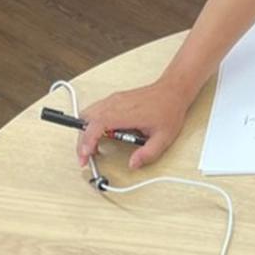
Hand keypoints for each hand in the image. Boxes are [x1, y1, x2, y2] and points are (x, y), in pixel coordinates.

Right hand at [76, 79, 191, 169]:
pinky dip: (91, 124)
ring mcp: (114, 100)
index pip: (97, 125)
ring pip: (88, 114)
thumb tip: (133, 164)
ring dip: (86, 131)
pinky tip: (101, 135)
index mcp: (126, 113)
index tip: (85, 154)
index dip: (87, 141)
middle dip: (82, 140)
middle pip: (86, 120)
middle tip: (85, 156)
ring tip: (93, 148)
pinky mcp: (114, 99)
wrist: (172, 90)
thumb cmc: (168, 109)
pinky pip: (95, 110)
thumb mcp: (163, 138)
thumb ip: (147, 154)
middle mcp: (116, 104)